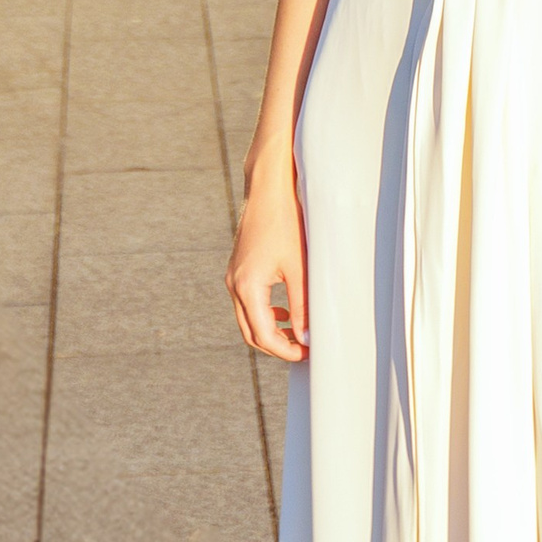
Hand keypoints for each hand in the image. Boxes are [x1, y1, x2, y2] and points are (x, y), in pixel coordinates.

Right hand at [227, 170, 307, 360]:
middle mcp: (234, 284)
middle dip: (276, 346)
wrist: (269, 187)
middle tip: (303, 350)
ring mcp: (233, 276)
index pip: (263, 336)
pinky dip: (264, 314)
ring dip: (270, 331)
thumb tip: (306, 337)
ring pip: (248, 319)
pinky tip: (285, 311)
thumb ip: (301, 306)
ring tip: (298, 334)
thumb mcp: (298, 268)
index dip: (286, 351)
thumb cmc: (286, 222)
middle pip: (251, 333)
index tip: (307, 354)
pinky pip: (247, 302)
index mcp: (247, 286)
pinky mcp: (238, 269)